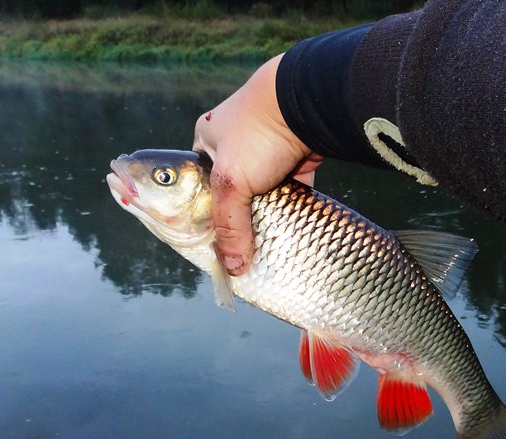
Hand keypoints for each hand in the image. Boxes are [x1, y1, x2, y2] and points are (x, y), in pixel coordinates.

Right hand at [193, 53, 323, 275]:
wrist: (308, 102)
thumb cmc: (257, 134)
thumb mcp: (231, 183)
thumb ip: (228, 227)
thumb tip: (232, 267)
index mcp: (207, 141)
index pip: (196, 186)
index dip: (201, 213)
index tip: (210, 241)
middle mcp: (235, 145)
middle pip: (231, 194)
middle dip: (237, 219)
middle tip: (239, 249)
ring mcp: (266, 151)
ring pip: (262, 193)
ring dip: (265, 215)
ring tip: (264, 243)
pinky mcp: (295, 158)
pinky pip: (289, 191)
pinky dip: (289, 208)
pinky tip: (289, 228)